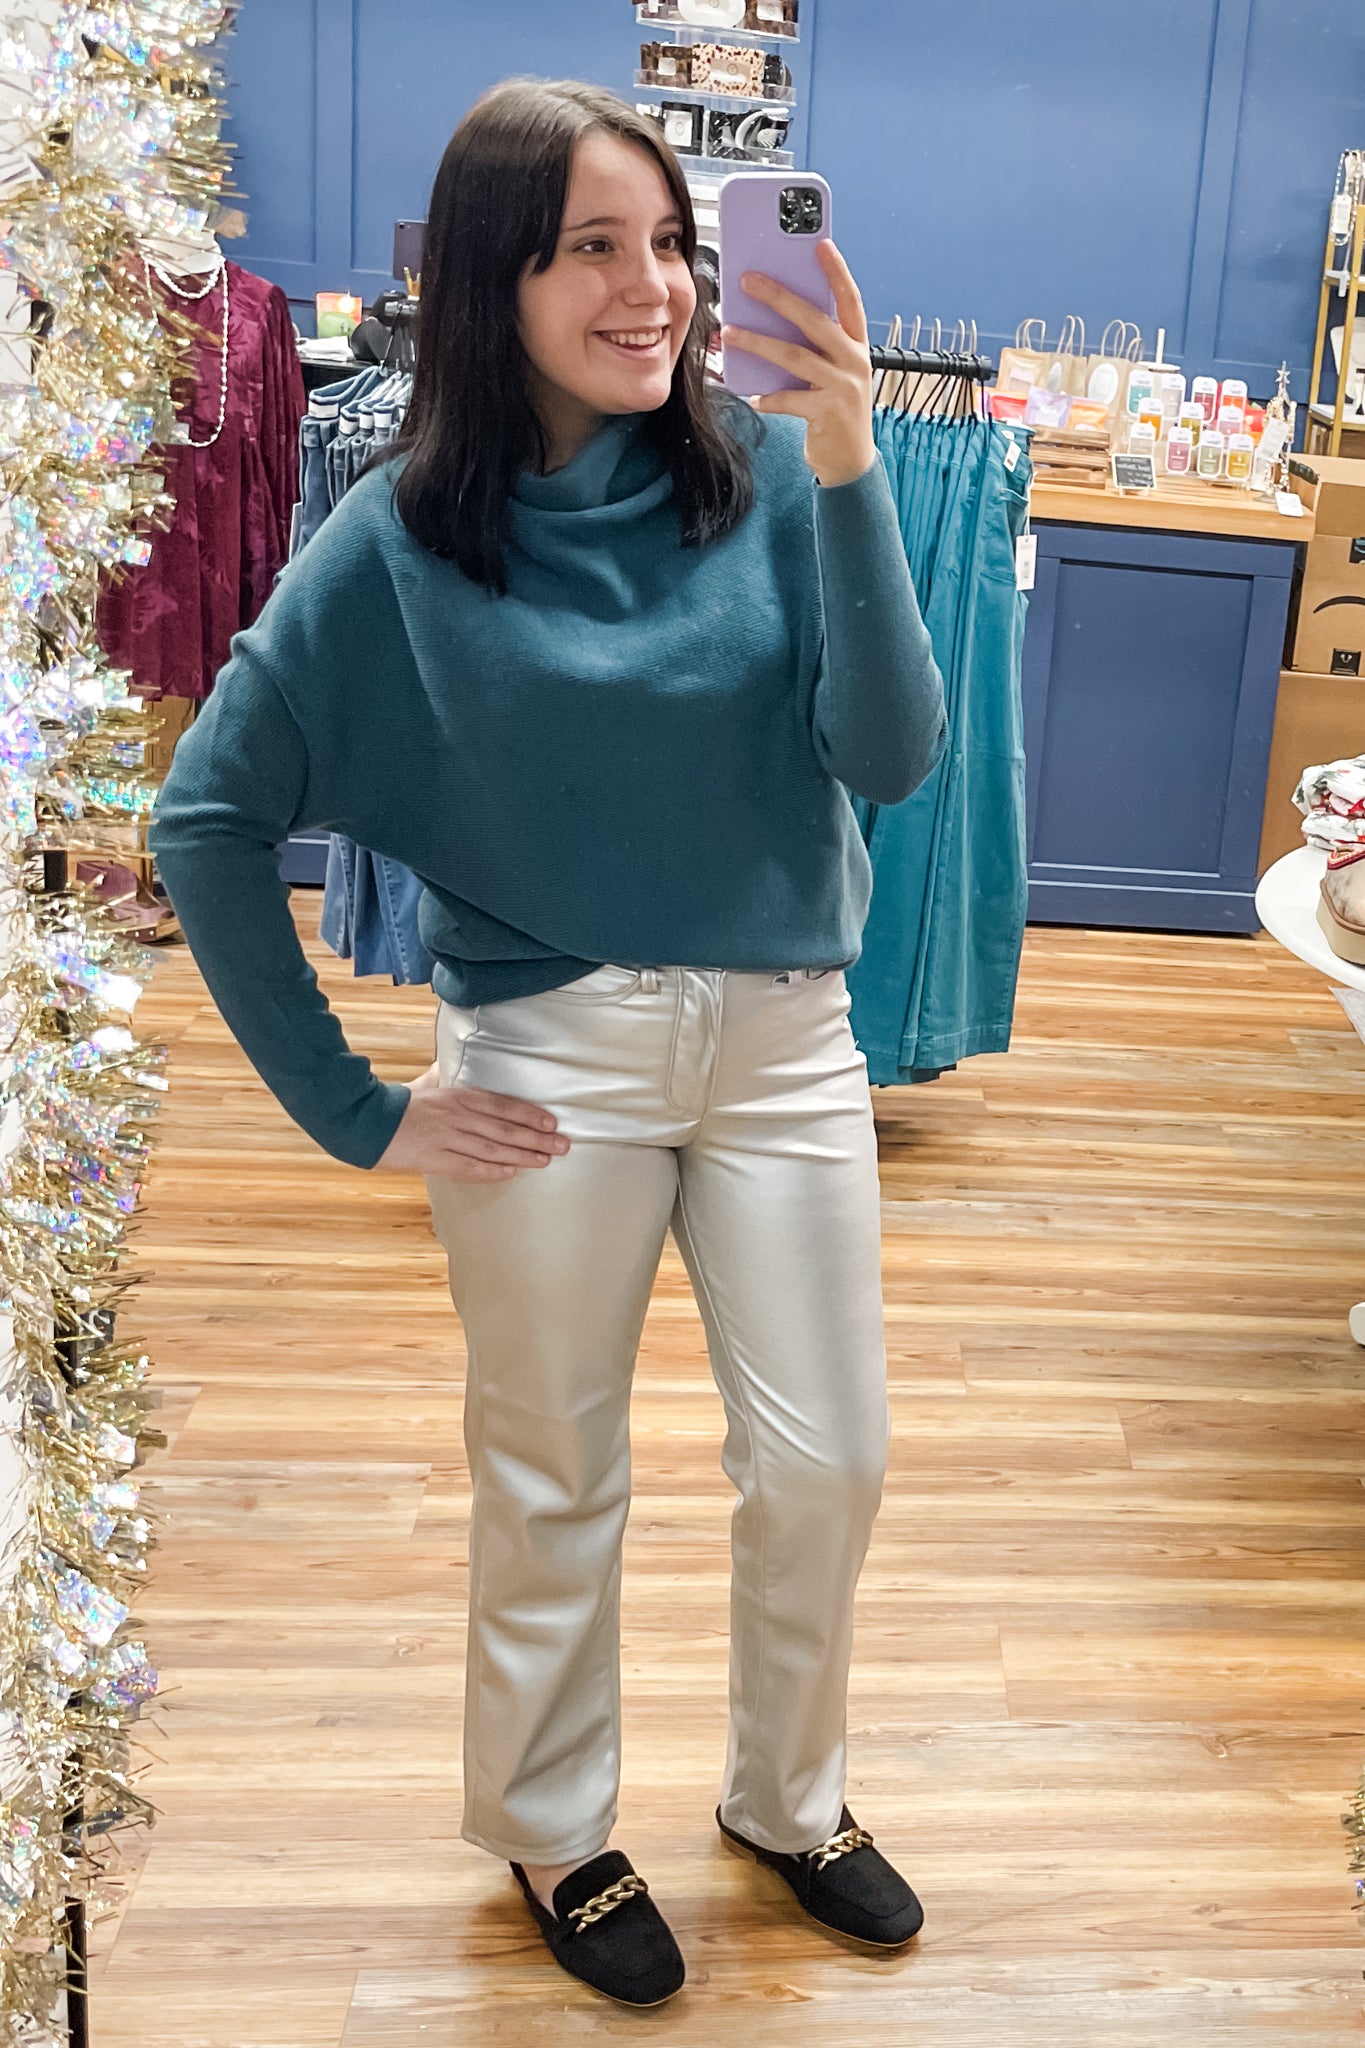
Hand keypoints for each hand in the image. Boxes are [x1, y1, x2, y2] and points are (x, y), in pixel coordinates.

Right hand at [376, 1059, 569, 1179]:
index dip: (530, 1114)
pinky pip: (470, 1167)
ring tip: (545, 1160)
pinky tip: (512, 1172)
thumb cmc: (401, 1102)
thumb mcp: (427, 1082)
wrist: (367, 1121)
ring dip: (523, 1155)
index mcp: (458, 1096)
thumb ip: (446, 1073)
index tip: (552, 1122)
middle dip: (537, 1138)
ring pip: (493, 1149)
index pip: (503, 1104)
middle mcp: (458, 1116)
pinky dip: (492, 1170)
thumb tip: (453, 1060)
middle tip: (563, 1145)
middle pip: (505, 1128)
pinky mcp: (436, 1159)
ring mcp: (448, 1139)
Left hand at [721, 240, 875, 488]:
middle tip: (749, 280)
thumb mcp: (832, 372)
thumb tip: (772, 320)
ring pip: (796, 356)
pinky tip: (754, 397)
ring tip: (729, 332)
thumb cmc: (834, 408)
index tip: (821, 243)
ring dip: (759, 343)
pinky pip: (791, 399)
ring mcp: (844, 387)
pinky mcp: (829, 413)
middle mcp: (855, 361)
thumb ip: (814, 348)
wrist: (851, 461)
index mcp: (857, 345)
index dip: (837, 271)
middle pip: (815, 320)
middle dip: (780, 297)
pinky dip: (769, 398)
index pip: (850, 299)